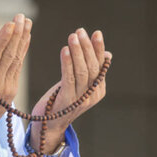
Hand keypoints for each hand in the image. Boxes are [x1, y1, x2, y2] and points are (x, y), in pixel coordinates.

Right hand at [0, 14, 31, 144]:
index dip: (4, 38)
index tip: (11, 23)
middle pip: (9, 55)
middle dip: (17, 34)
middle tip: (22, 16)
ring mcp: (7, 89)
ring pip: (17, 60)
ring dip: (23, 40)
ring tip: (27, 23)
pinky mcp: (12, 92)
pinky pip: (18, 68)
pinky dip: (22, 52)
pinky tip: (25, 39)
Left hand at [30, 28, 111, 152]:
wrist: (48, 126)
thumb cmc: (62, 100)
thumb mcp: (78, 84)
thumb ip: (91, 71)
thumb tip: (107, 54)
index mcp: (98, 90)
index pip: (100, 65)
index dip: (98, 48)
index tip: (96, 33)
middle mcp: (93, 95)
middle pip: (93, 67)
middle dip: (87, 47)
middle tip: (80, 31)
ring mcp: (81, 99)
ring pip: (82, 71)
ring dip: (77, 52)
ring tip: (72, 36)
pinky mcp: (67, 101)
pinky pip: (69, 78)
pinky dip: (67, 63)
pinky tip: (64, 50)